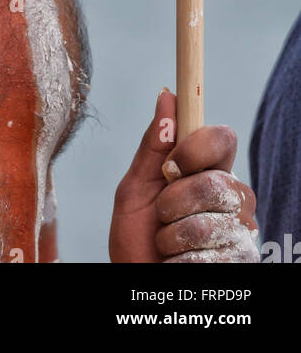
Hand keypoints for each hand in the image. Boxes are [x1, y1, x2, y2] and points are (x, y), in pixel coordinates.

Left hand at [109, 88, 258, 262]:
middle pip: (216, 182)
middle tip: (162, 216)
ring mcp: (240, 233)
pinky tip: (179, 264)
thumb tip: (167, 95)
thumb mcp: (134, 188)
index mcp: (209, 171)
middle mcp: (233, 199)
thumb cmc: (137, 237)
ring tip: (167, 245)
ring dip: (173, 237)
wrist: (138, 281)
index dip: (195, 148)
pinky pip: (210, 257)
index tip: (169, 166)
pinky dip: (180, 262)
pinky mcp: (241, 263)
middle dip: (175, 201)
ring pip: (209, 224)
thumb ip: (153, 146)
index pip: (222, 138)